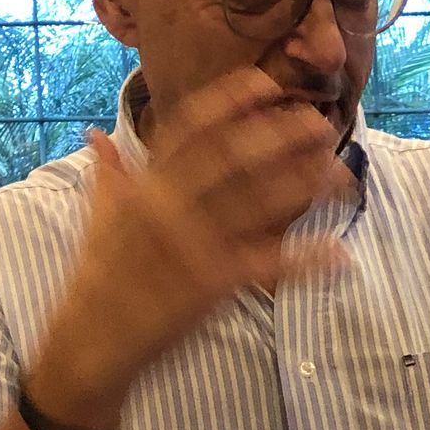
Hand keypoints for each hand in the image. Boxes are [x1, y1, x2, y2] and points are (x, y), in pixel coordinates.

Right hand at [30, 69, 348, 422]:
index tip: (264, 83)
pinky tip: (337, 251)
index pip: (190, 130)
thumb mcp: (95, 221)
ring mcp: (192, 245)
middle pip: (235, 159)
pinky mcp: (209, 286)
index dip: (228, 103)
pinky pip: (267, 267)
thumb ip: (107, 175)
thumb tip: (97, 135)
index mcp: (145, 186)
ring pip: (259, 205)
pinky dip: (305, 261)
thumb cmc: (93, 283)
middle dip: (281, 137)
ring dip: (304, 187)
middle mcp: (170, 206)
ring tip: (341, 174)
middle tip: (321, 122)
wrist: (88, 345)